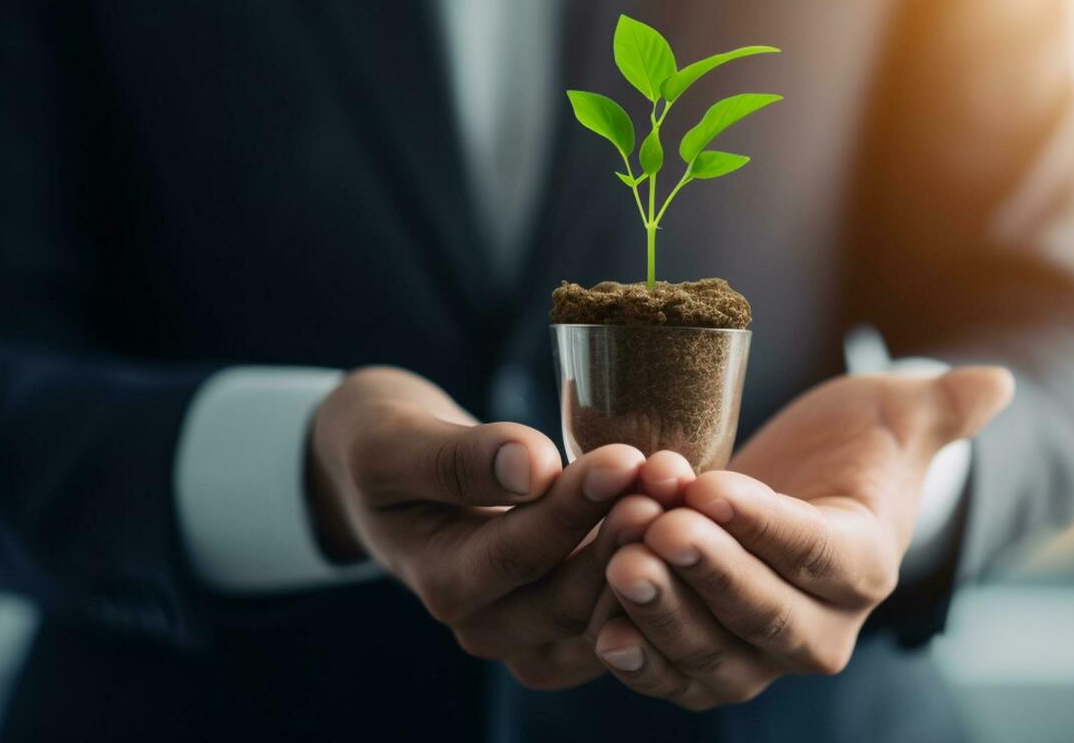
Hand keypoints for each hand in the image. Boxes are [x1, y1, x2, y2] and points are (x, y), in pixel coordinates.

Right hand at [308, 366, 687, 688]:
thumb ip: (459, 458)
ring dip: (651, 552)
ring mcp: (535, 631)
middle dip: (625, 534)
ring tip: (684, 486)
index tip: (624, 459)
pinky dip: (658, 565)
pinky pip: (626, 609)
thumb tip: (533, 465)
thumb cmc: (384, 445)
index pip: (519, 554)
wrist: (386, 472)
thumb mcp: (396, 442)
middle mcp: (490, 624)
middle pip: (573, 596)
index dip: (575, 509)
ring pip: (609, 611)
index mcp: (442, 583)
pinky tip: (690, 508)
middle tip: (670, 474)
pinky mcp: (573, 617)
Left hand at [589, 367, 1013, 708]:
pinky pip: (671, 673)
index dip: (763, 527)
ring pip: (711, 655)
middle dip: (706, 575)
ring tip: (616, 555)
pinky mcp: (706, 658)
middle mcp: (819, 626)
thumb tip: (998, 382)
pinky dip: (637, 655)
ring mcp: (760, 653)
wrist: (804, 493)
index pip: (816, 553)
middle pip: (763, 615)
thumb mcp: (896, 415)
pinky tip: (600, 626)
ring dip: (660, 612)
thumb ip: (941, 405)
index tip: (708, 487)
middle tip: (653, 529)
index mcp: (865, 565)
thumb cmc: (852, 447)